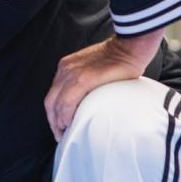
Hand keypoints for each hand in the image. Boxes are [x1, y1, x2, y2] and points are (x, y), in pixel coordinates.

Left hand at [44, 29, 162, 140]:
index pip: (53, 94)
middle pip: (50, 101)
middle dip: (52, 121)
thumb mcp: (92, 68)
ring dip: (58, 121)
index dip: (53, 112)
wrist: (129, 47)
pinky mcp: (83, 79)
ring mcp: (73, 73)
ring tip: (64, 133)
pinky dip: (65, 115)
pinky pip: (68, 101)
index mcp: (66, 67)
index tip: (58, 124)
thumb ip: (84, 81)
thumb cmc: (118, 59)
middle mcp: (65, 69)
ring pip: (56, 103)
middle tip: (59, 134)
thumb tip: (84, 101)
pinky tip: (69, 123)